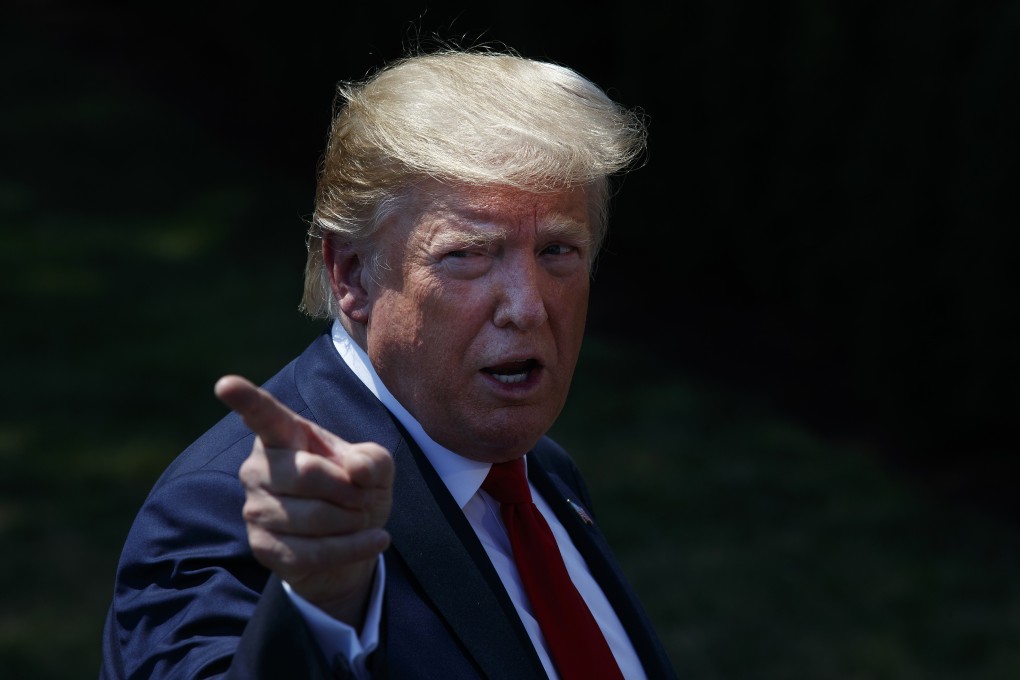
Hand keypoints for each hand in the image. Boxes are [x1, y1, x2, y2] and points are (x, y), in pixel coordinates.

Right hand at [214, 375, 393, 626]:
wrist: (350, 540)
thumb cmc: (356, 490)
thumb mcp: (376, 467)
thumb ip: (373, 460)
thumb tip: (356, 469)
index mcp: (282, 434)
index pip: (262, 414)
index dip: (245, 399)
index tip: (225, 384)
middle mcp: (259, 468)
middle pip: (307, 475)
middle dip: (349, 489)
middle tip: (364, 497)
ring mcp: (255, 508)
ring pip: (313, 517)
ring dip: (353, 520)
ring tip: (362, 517)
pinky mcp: (262, 547)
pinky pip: (312, 552)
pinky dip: (353, 548)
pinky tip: (373, 540)